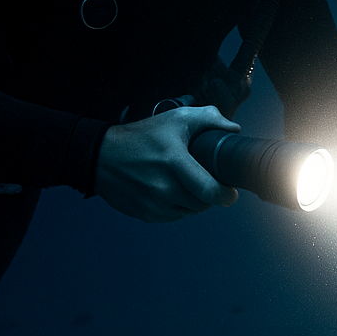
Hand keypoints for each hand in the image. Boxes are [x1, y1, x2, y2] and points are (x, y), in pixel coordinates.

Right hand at [95, 106, 240, 221]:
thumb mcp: (175, 119)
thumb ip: (209, 119)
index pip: (210, 191)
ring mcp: (154, 205)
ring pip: (191, 211)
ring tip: (185, 181)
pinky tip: (170, 189)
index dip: (226, 195)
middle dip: (210, 193)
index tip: (231, 191)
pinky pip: (175, 216)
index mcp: (174, 162)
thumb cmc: (142, 136)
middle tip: (206, 179)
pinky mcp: (147, 215)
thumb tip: (233, 130)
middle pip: (204, 203)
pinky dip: (178, 206)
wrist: (102, 157)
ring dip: (194, 200)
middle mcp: (163, 188)